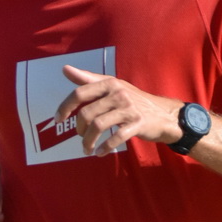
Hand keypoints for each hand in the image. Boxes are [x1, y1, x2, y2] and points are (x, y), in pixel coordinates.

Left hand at [56, 64, 182, 155]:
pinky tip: (100, 153)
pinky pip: (115, 138)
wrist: (163, 114)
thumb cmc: (133, 101)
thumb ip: (88, 79)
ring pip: (98, 126)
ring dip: (88, 141)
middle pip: (87, 113)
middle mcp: (118, 93)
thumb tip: (65, 69)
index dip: (65, 107)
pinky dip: (105, 148)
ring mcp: (128, 108)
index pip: (80, 93)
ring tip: (87, 149)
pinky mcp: (137, 123)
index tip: (58, 120)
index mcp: (109, 83)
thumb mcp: (112, 86)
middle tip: (80, 137)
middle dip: (79, 129)